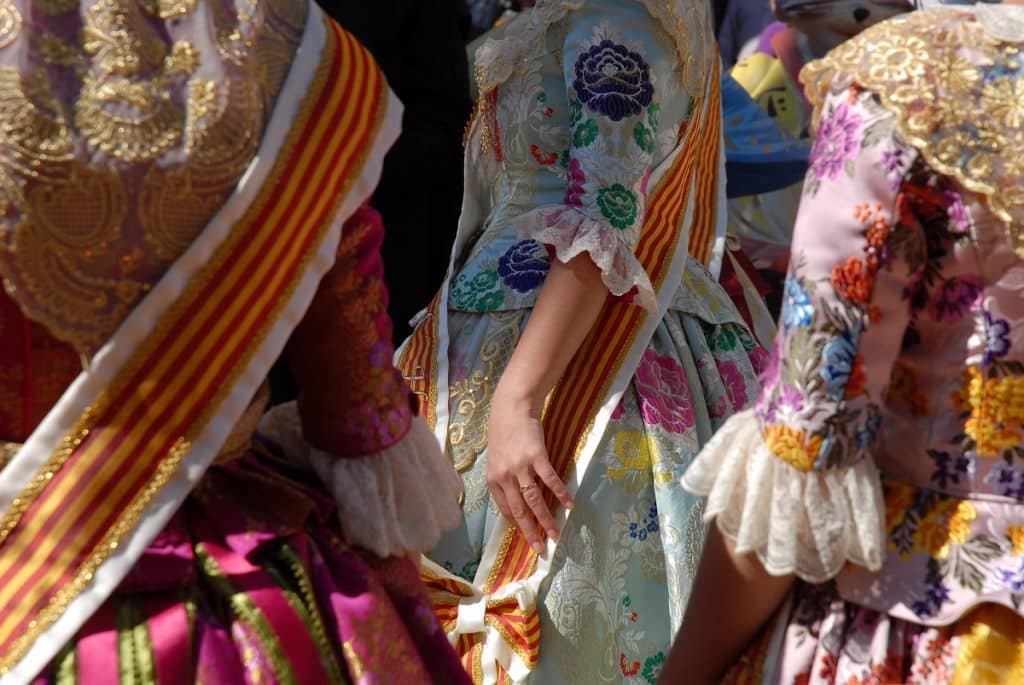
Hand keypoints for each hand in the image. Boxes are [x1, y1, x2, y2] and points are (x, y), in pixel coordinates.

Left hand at [486, 387, 573, 553]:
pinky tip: (569, 504)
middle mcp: (505, 476)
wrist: (512, 407)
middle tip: (540, 549)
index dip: (517, 525)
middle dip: (531, 531)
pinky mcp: (536, 456)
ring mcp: (520, 466)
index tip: (528, 537)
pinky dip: (560, 494)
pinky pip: (549, 480)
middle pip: (519, 510)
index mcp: (493, 479)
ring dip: (546, 519)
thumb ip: (504, 479)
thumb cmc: (505, 433)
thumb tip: (515, 500)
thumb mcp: (496, 459)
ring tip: (555, 533)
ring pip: (534, 500)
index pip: (505, 509)